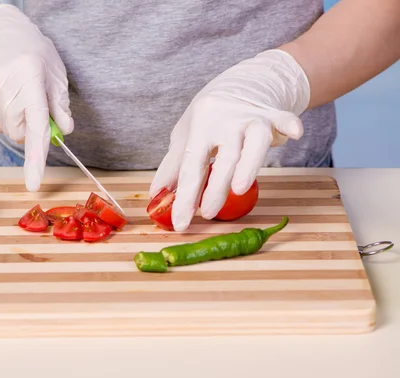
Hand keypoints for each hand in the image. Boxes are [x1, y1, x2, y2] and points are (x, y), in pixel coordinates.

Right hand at [0, 4, 72, 190]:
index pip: (35, 127)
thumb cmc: (34, 55)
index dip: (36, 159)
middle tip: (30, 101)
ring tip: (13, 91)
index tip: (33, 184)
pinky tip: (1, 93)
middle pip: (19, 134)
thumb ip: (61, 105)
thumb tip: (63, 131)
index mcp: (29, 78)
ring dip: (13, 118)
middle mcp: (4, 86)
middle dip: (28, 126)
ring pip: (5, 129)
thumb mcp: (56, 74)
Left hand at [150, 49, 310, 231]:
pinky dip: (288, 124)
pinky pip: (283, 118)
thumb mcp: (186, 134)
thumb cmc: (210, 115)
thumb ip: (173, 165)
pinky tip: (294, 132)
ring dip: (248, 164)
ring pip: (253, 140)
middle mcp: (224, 119)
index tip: (182, 223)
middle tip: (208, 213)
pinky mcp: (273, 113)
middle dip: (215, 187)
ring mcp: (250, 116)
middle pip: (222, 157)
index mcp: (200, 125)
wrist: (242, 82)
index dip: (185, 197)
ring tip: (239, 188)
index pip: (191, 166)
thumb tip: (156, 194)